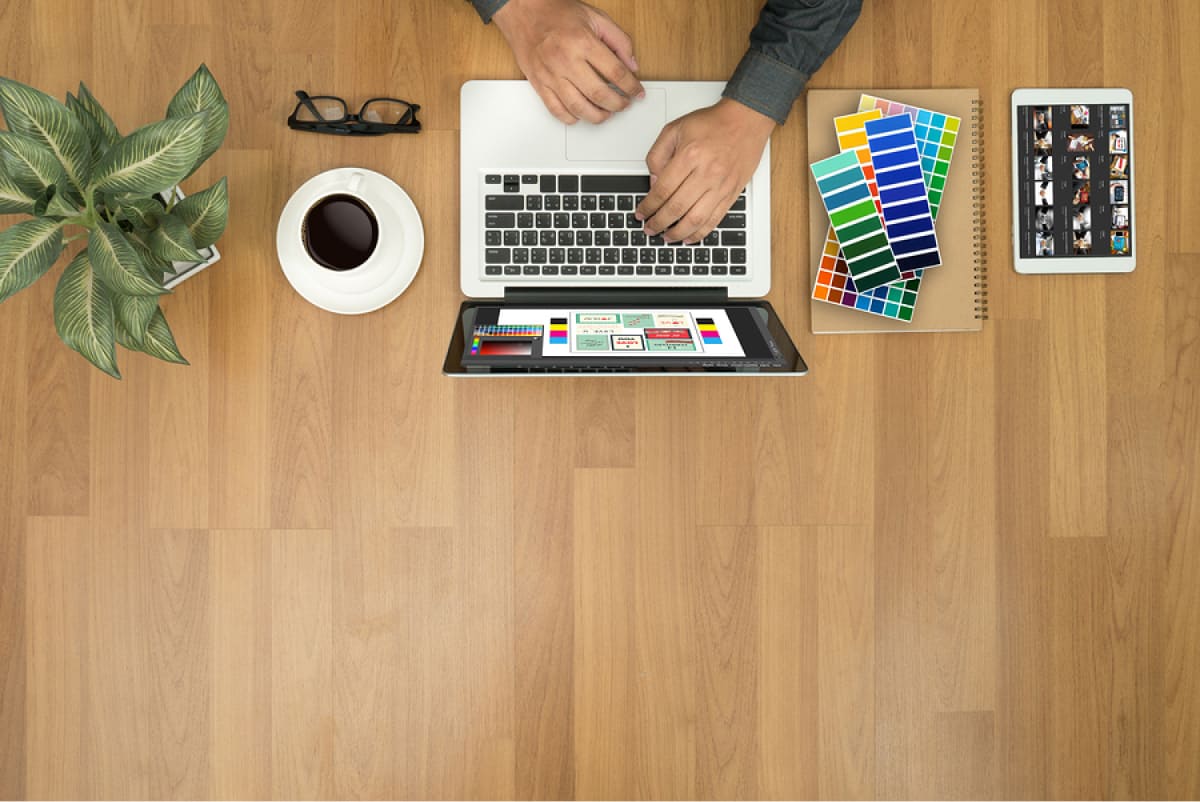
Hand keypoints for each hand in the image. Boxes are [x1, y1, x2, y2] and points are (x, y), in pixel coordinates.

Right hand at [492, 0, 643, 124]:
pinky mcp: (538, 83)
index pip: (615, 72)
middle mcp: (566, 60)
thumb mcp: (596, 17)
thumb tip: (631, 65)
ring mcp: (551, 74)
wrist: (524, 11)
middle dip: (617, 104)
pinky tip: (581, 115)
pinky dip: (571, 118)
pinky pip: (556, 109)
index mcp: (583, 42)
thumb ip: (619, 40)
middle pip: (599, 94)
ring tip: (606, 113)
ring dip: (597, 116)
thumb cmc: (558, 13)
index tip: (637, 92)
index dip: (631, 86)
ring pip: (578, 107)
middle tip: (623, 104)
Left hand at [636, 98, 774, 242]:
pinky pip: (715, 219)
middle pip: (677, 207)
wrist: (746, 120)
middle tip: (650, 229)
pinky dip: (701, 233)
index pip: (663, 190)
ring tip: (667, 237)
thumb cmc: (712, 123)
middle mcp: (706, 172)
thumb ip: (658, 155)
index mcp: (689, 155)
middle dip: (659, 223)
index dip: (649, 206)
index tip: (641, 213)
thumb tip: (653, 182)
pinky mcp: (732, 192)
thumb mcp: (675, 129)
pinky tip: (689, 237)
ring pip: (696, 219)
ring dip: (678, 233)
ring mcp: (721, 185)